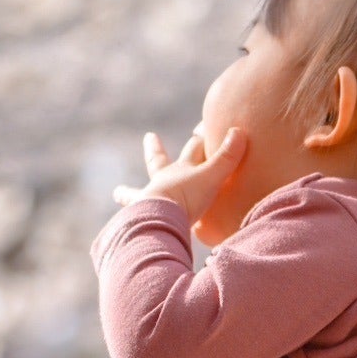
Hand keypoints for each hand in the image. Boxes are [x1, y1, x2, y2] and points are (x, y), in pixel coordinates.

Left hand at [113, 127, 247, 227]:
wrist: (160, 219)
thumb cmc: (186, 197)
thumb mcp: (211, 176)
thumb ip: (226, 158)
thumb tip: (239, 131)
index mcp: (180, 170)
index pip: (193, 149)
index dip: (200, 139)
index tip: (199, 130)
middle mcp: (162, 183)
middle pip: (159, 163)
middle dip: (157, 151)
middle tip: (150, 138)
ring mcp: (149, 202)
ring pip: (136, 193)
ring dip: (128, 192)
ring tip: (117, 192)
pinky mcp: (142, 222)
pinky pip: (132, 221)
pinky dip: (126, 222)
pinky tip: (119, 228)